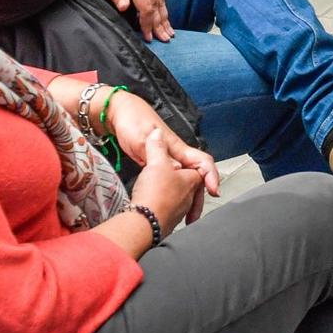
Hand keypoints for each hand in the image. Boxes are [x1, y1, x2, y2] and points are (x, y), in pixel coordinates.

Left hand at [96, 0, 171, 40]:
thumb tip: (124, 7)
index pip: (145, 7)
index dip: (147, 23)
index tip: (148, 36)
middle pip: (156, 7)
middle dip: (159, 25)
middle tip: (163, 40)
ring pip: (161, 1)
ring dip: (165, 19)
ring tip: (169, 33)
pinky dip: (164, 8)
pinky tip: (166, 18)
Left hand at [106, 97, 218, 224]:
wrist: (118, 115)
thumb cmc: (132, 123)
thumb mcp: (142, 138)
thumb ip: (157, 152)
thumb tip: (174, 167)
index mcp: (177, 148)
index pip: (203, 162)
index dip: (212, 176)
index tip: (214, 192)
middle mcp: (176, 156)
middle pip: (197, 177)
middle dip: (199, 197)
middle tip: (194, 217)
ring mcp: (167, 161)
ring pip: (186, 182)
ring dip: (189, 198)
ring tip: (186, 217)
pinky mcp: (157, 167)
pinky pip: (174, 183)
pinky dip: (177, 196)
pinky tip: (170, 207)